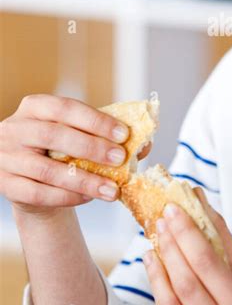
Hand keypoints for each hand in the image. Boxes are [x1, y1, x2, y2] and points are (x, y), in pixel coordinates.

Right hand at [0, 94, 134, 215]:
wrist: (31, 180)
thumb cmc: (59, 150)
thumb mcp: (77, 135)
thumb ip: (105, 136)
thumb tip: (145, 144)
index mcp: (35, 107)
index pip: (65, 108)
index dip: (95, 121)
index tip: (123, 134)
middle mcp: (14, 129)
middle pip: (54, 136)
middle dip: (91, 148)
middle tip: (120, 159)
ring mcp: (6, 158)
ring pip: (47, 170)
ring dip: (85, 180)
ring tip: (112, 189)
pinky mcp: (6, 185)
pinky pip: (38, 194)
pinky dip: (67, 197)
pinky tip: (89, 197)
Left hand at [143, 187, 231, 304]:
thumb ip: (221, 240)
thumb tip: (199, 200)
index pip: (208, 265)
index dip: (187, 234)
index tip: (173, 209)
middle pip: (186, 283)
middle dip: (170, 246)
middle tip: (160, 219)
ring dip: (158, 269)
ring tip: (153, 243)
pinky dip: (158, 291)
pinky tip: (155, 269)